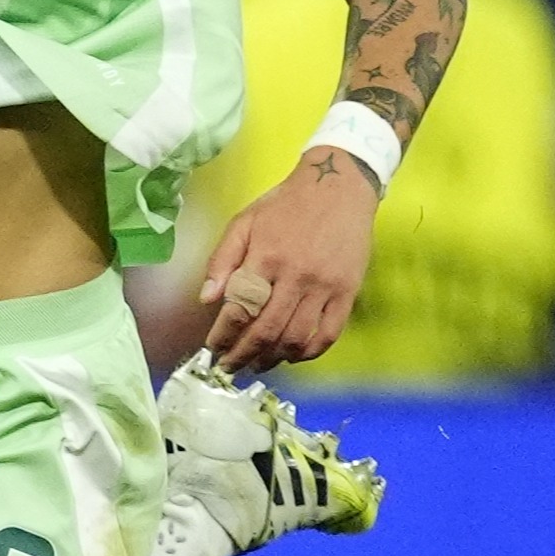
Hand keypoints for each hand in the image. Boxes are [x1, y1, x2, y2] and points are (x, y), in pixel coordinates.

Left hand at [196, 152, 378, 371]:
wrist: (338, 188)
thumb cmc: (284, 206)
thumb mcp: (242, 223)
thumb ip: (222, 261)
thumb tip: (206, 300)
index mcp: (265, 258)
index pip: (239, 310)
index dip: (223, 336)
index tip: (212, 349)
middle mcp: (296, 276)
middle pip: (265, 330)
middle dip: (243, 355)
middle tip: (229, 367)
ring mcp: (325, 286)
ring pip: (296, 337)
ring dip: (273, 358)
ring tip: (257, 364)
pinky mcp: (348, 291)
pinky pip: (329, 333)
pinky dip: (309, 351)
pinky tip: (293, 356)